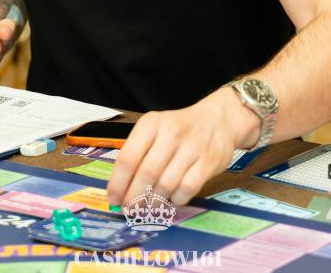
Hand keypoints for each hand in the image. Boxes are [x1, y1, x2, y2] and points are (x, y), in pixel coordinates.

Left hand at [106, 87, 258, 206]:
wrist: (217, 120)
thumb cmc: (179, 129)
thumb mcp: (155, 130)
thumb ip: (138, 153)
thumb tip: (119, 189)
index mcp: (151, 123)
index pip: (128, 157)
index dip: (118, 183)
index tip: (113, 199)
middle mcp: (171, 132)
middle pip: (146, 174)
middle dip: (134, 198)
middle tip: (129, 209)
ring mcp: (192, 147)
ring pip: (166, 184)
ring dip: (154, 201)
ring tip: (149, 206)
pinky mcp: (209, 161)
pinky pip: (187, 189)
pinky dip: (176, 199)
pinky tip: (172, 198)